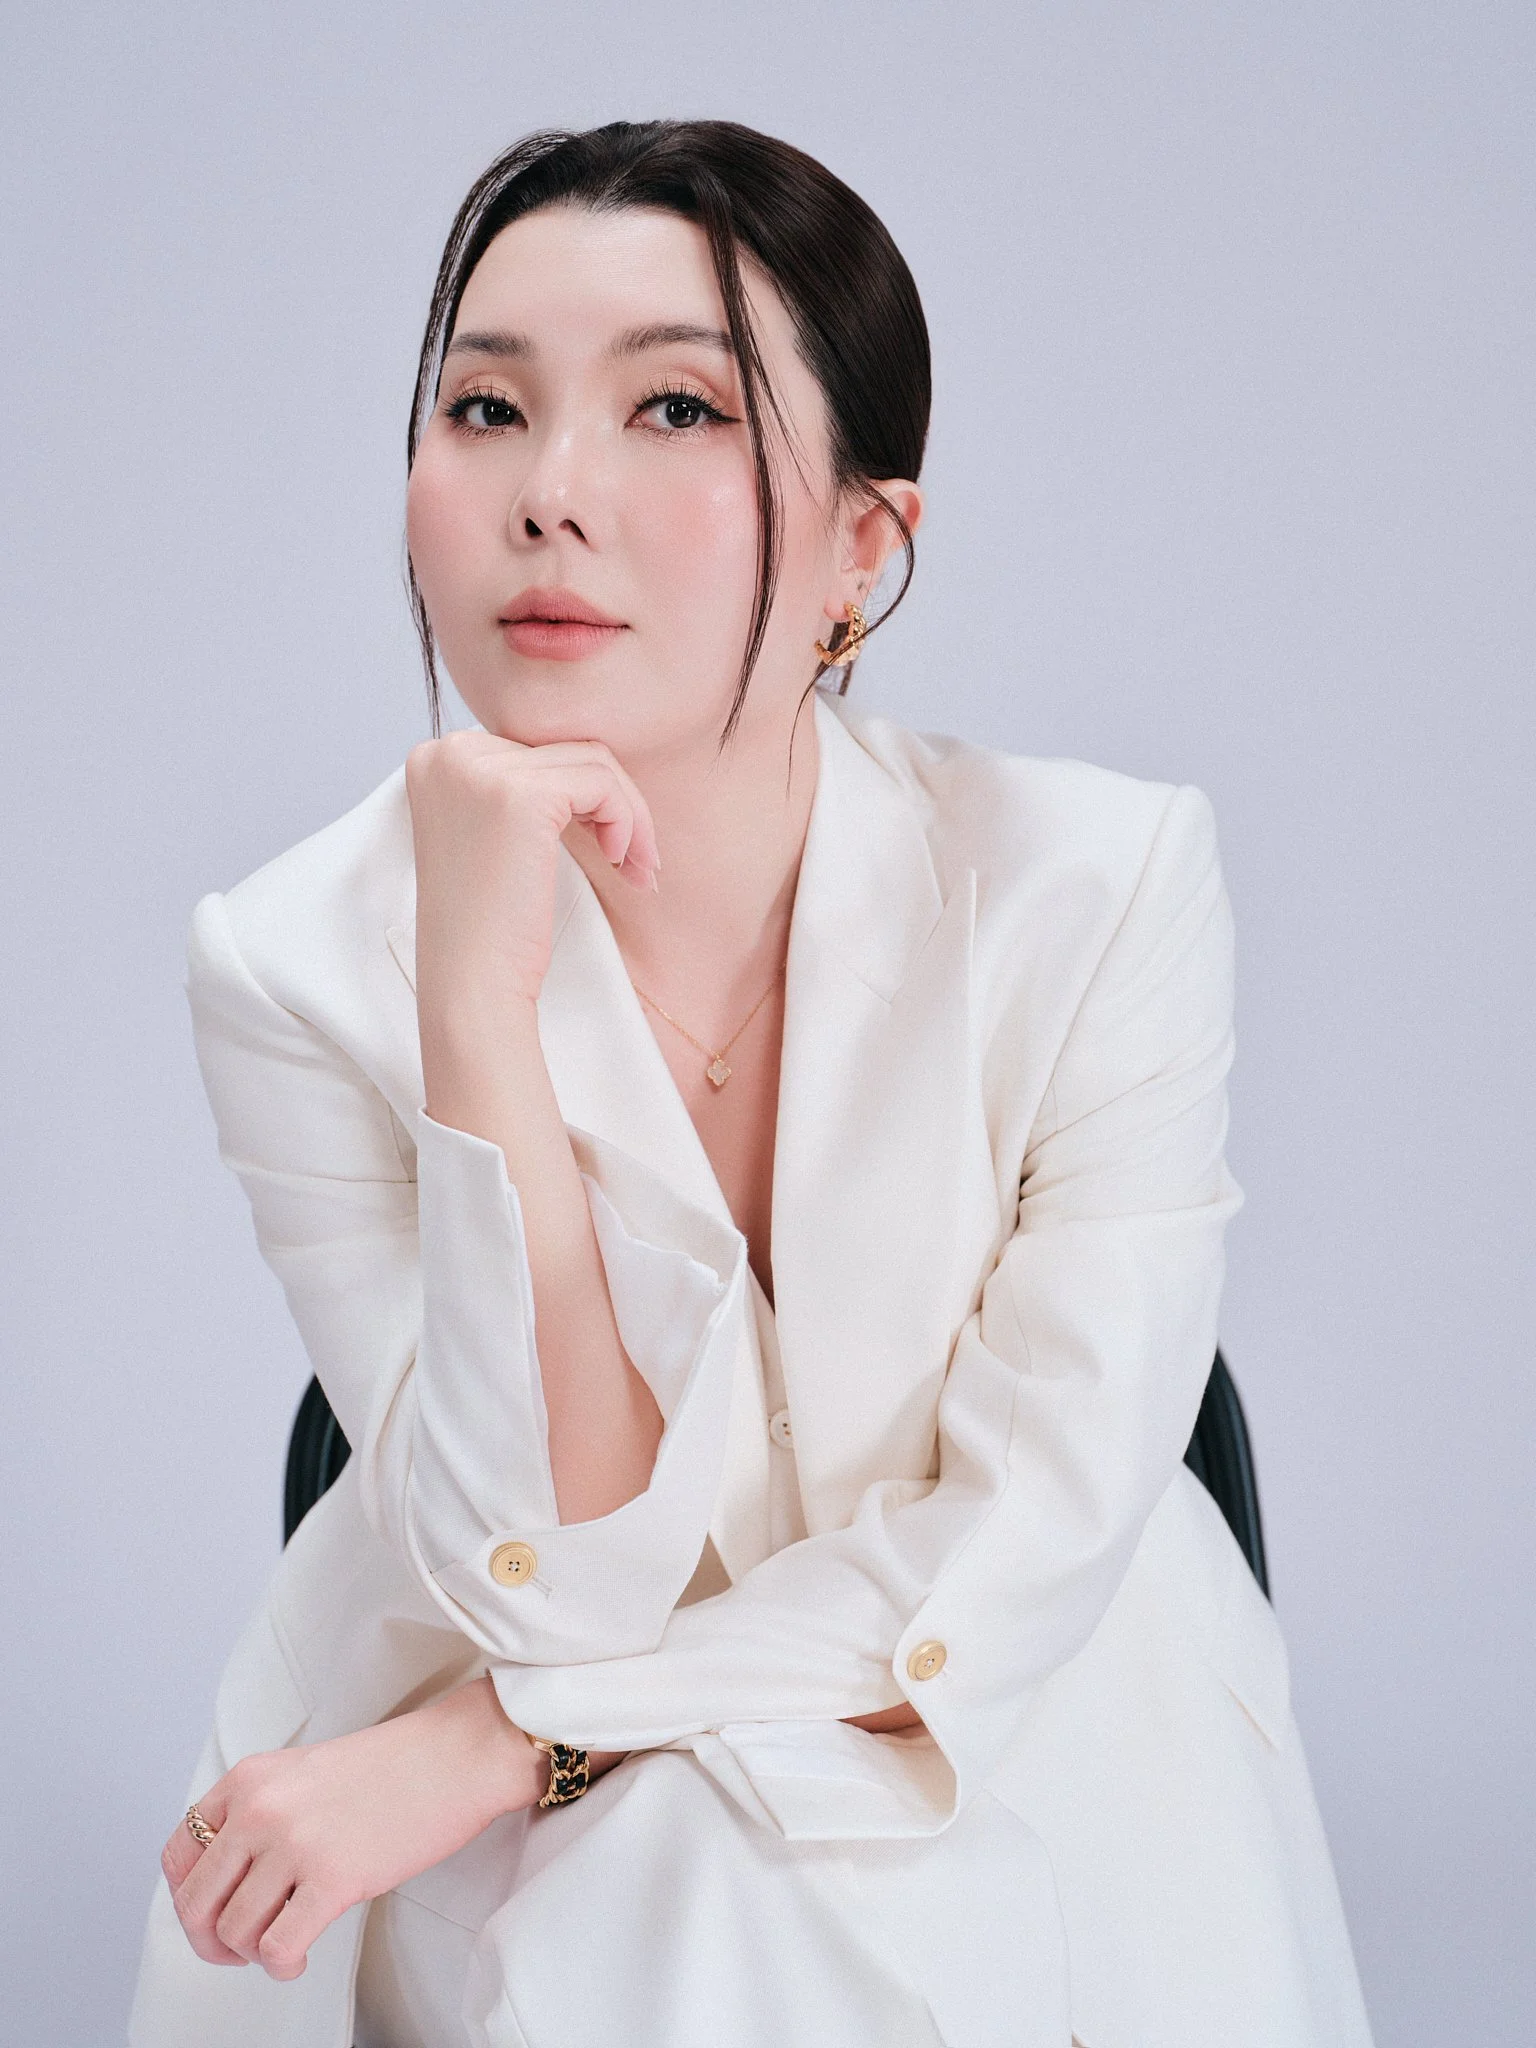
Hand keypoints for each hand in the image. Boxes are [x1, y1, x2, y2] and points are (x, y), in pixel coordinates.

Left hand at [160, 1677, 545, 1980]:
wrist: (455, 1756)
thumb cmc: (393, 1766)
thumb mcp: (304, 1771)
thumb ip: (262, 1811)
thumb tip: (233, 1878)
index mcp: (251, 1778)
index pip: (179, 1854)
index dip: (187, 1896)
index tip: (210, 1911)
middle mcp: (262, 1809)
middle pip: (195, 1902)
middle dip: (210, 1940)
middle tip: (236, 1949)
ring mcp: (295, 1844)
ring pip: (233, 1932)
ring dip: (252, 1954)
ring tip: (280, 1945)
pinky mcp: (333, 1879)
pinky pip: (276, 1948)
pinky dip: (281, 1966)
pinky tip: (301, 1957)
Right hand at [405, 731, 659, 1017]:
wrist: (471, 981)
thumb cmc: (490, 924)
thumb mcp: (493, 835)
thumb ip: (520, 787)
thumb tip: (591, 760)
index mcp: (437, 758)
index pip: (535, 747)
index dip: (582, 795)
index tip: (608, 843)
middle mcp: (450, 752)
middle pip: (566, 748)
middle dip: (615, 803)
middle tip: (637, 861)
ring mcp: (480, 769)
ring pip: (593, 762)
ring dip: (629, 814)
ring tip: (635, 867)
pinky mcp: (520, 794)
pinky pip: (602, 784)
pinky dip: (627, 822)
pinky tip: (621, 863)